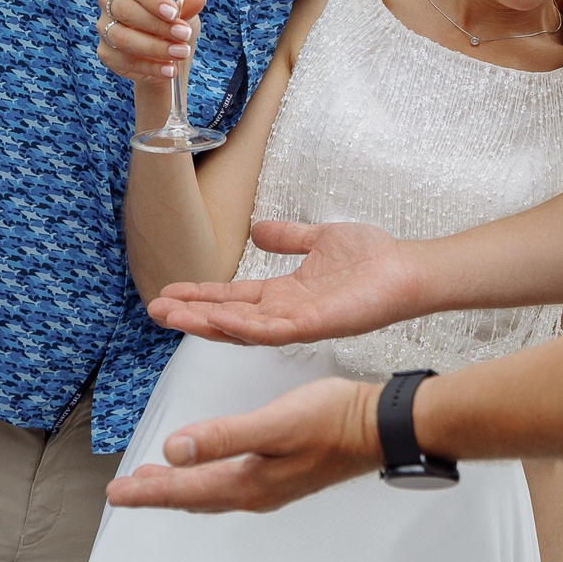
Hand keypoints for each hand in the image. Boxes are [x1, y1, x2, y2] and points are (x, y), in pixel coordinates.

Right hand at [96, 0, 206, 84]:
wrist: (166, 52)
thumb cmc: (172, 21)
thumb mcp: (184, 10)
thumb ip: (187, 4)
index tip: (173, 12)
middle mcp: (111, 1)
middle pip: (125, 10)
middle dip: (157, 25)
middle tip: (184, 35)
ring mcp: (105, 27)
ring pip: (122, 38)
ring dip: (155, 48)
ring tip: (180, 53)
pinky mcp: (106, 52)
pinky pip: (125, 61)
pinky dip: (150, 67)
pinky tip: (169, 70)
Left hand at [104, 375, 381, 512]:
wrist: (379, 427)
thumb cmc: (332, 421)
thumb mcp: (273, 424)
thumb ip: (222, 437)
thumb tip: (173, 450)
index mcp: (248, 483)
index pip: (183, 491)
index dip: (146, 492)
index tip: (114, 495)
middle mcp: (255, 491)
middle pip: (193, 496)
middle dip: (157, 493)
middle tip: (123, 492)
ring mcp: (270, 485)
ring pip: (210, 491)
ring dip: (180, 487)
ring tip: (155, 481)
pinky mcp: (282, 473)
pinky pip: (229, 483)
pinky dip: (205, 478)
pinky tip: (208, 468)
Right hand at [147, 219, 424, 344]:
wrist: (406, 269)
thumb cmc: (372, 259)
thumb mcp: (319, 239)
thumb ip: (287, 238)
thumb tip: (257, 230)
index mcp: (284, 295)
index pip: (232, 298)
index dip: (200, 296)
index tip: (169, 291)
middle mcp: (285, 313)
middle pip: (227, 318)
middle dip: (191, 314)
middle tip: (156, 308)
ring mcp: (297, 323)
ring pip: (240, 328)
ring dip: (204, 322)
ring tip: (171, 314)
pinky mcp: (313, 326)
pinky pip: (271, 330)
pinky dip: (242, 325)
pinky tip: (217, 318)